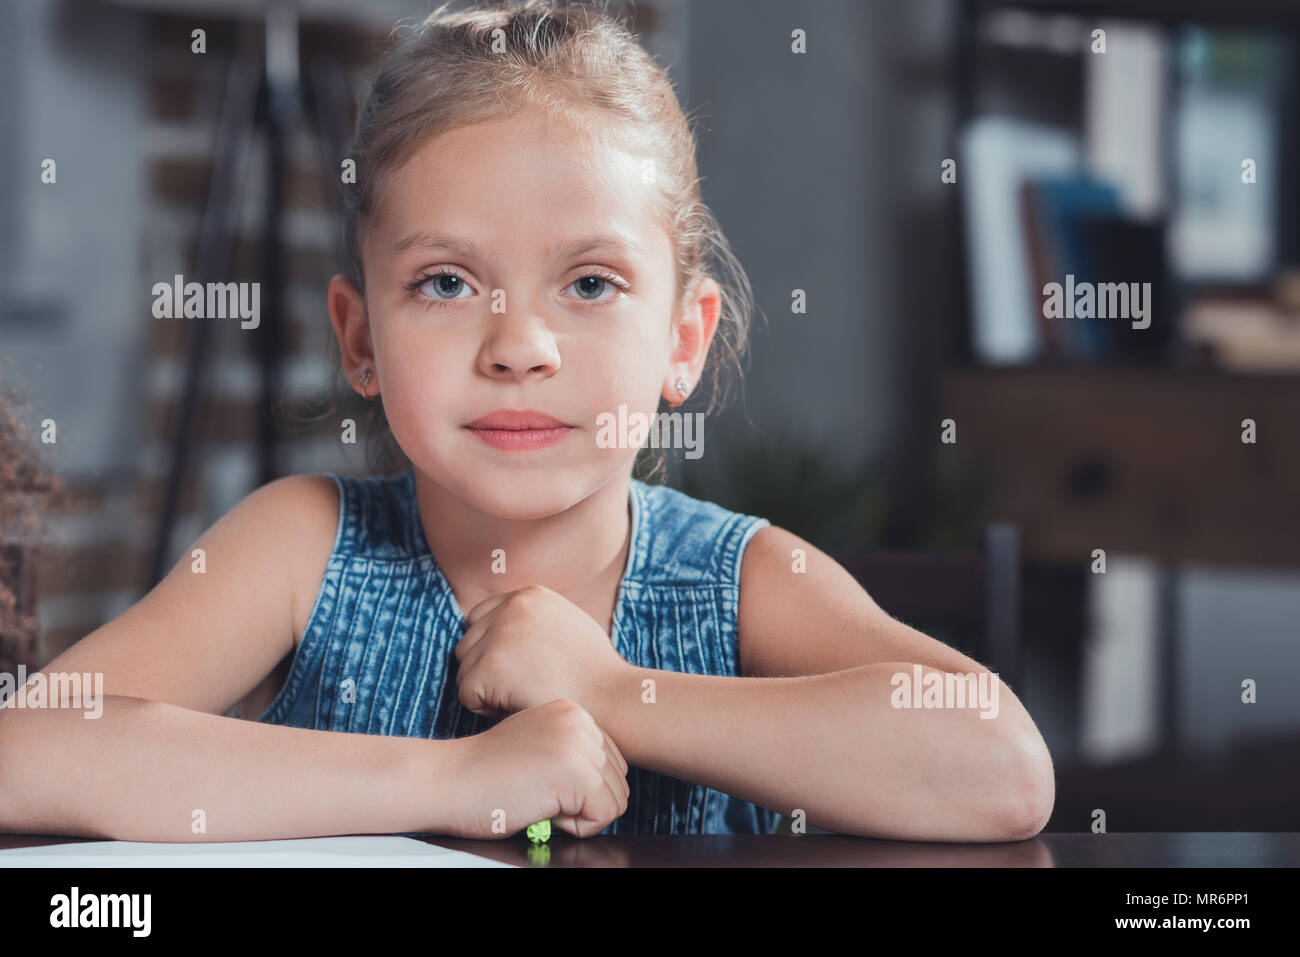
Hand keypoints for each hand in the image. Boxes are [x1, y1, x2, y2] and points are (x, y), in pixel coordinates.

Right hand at [441, 699, 629, 839]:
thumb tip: (605, 781)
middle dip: (585, 801)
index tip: (545, 785)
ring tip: (540, 800)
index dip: (583, 788)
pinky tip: (541, 809)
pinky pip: (604, 816)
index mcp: (571, 711)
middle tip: (541, 795)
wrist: (447, 780)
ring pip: (616, 800)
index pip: (612, 761)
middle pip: (619, 780)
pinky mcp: (576, 773)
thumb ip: (570, 753)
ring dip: (580, 814)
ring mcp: (580, 744)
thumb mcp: (536, 746)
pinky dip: (576, 827)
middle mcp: (580, 721)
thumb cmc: (482, 774)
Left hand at [454, 584, 630, 719]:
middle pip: (467, 644)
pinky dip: (486, 709)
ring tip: (525, 696)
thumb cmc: (595, 671)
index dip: (492, 649)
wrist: (610, 699)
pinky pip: (466, 694)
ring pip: (465, 670)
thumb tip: (503, 621)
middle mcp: (510, 608)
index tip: (517, 669)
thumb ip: (534, 618)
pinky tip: (519, 707)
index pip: (478, 619)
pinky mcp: (489, 667)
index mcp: (528, 595)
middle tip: (522, 687)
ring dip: (486, 689)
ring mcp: (497, 636)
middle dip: (486, 670)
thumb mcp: (567, 624)